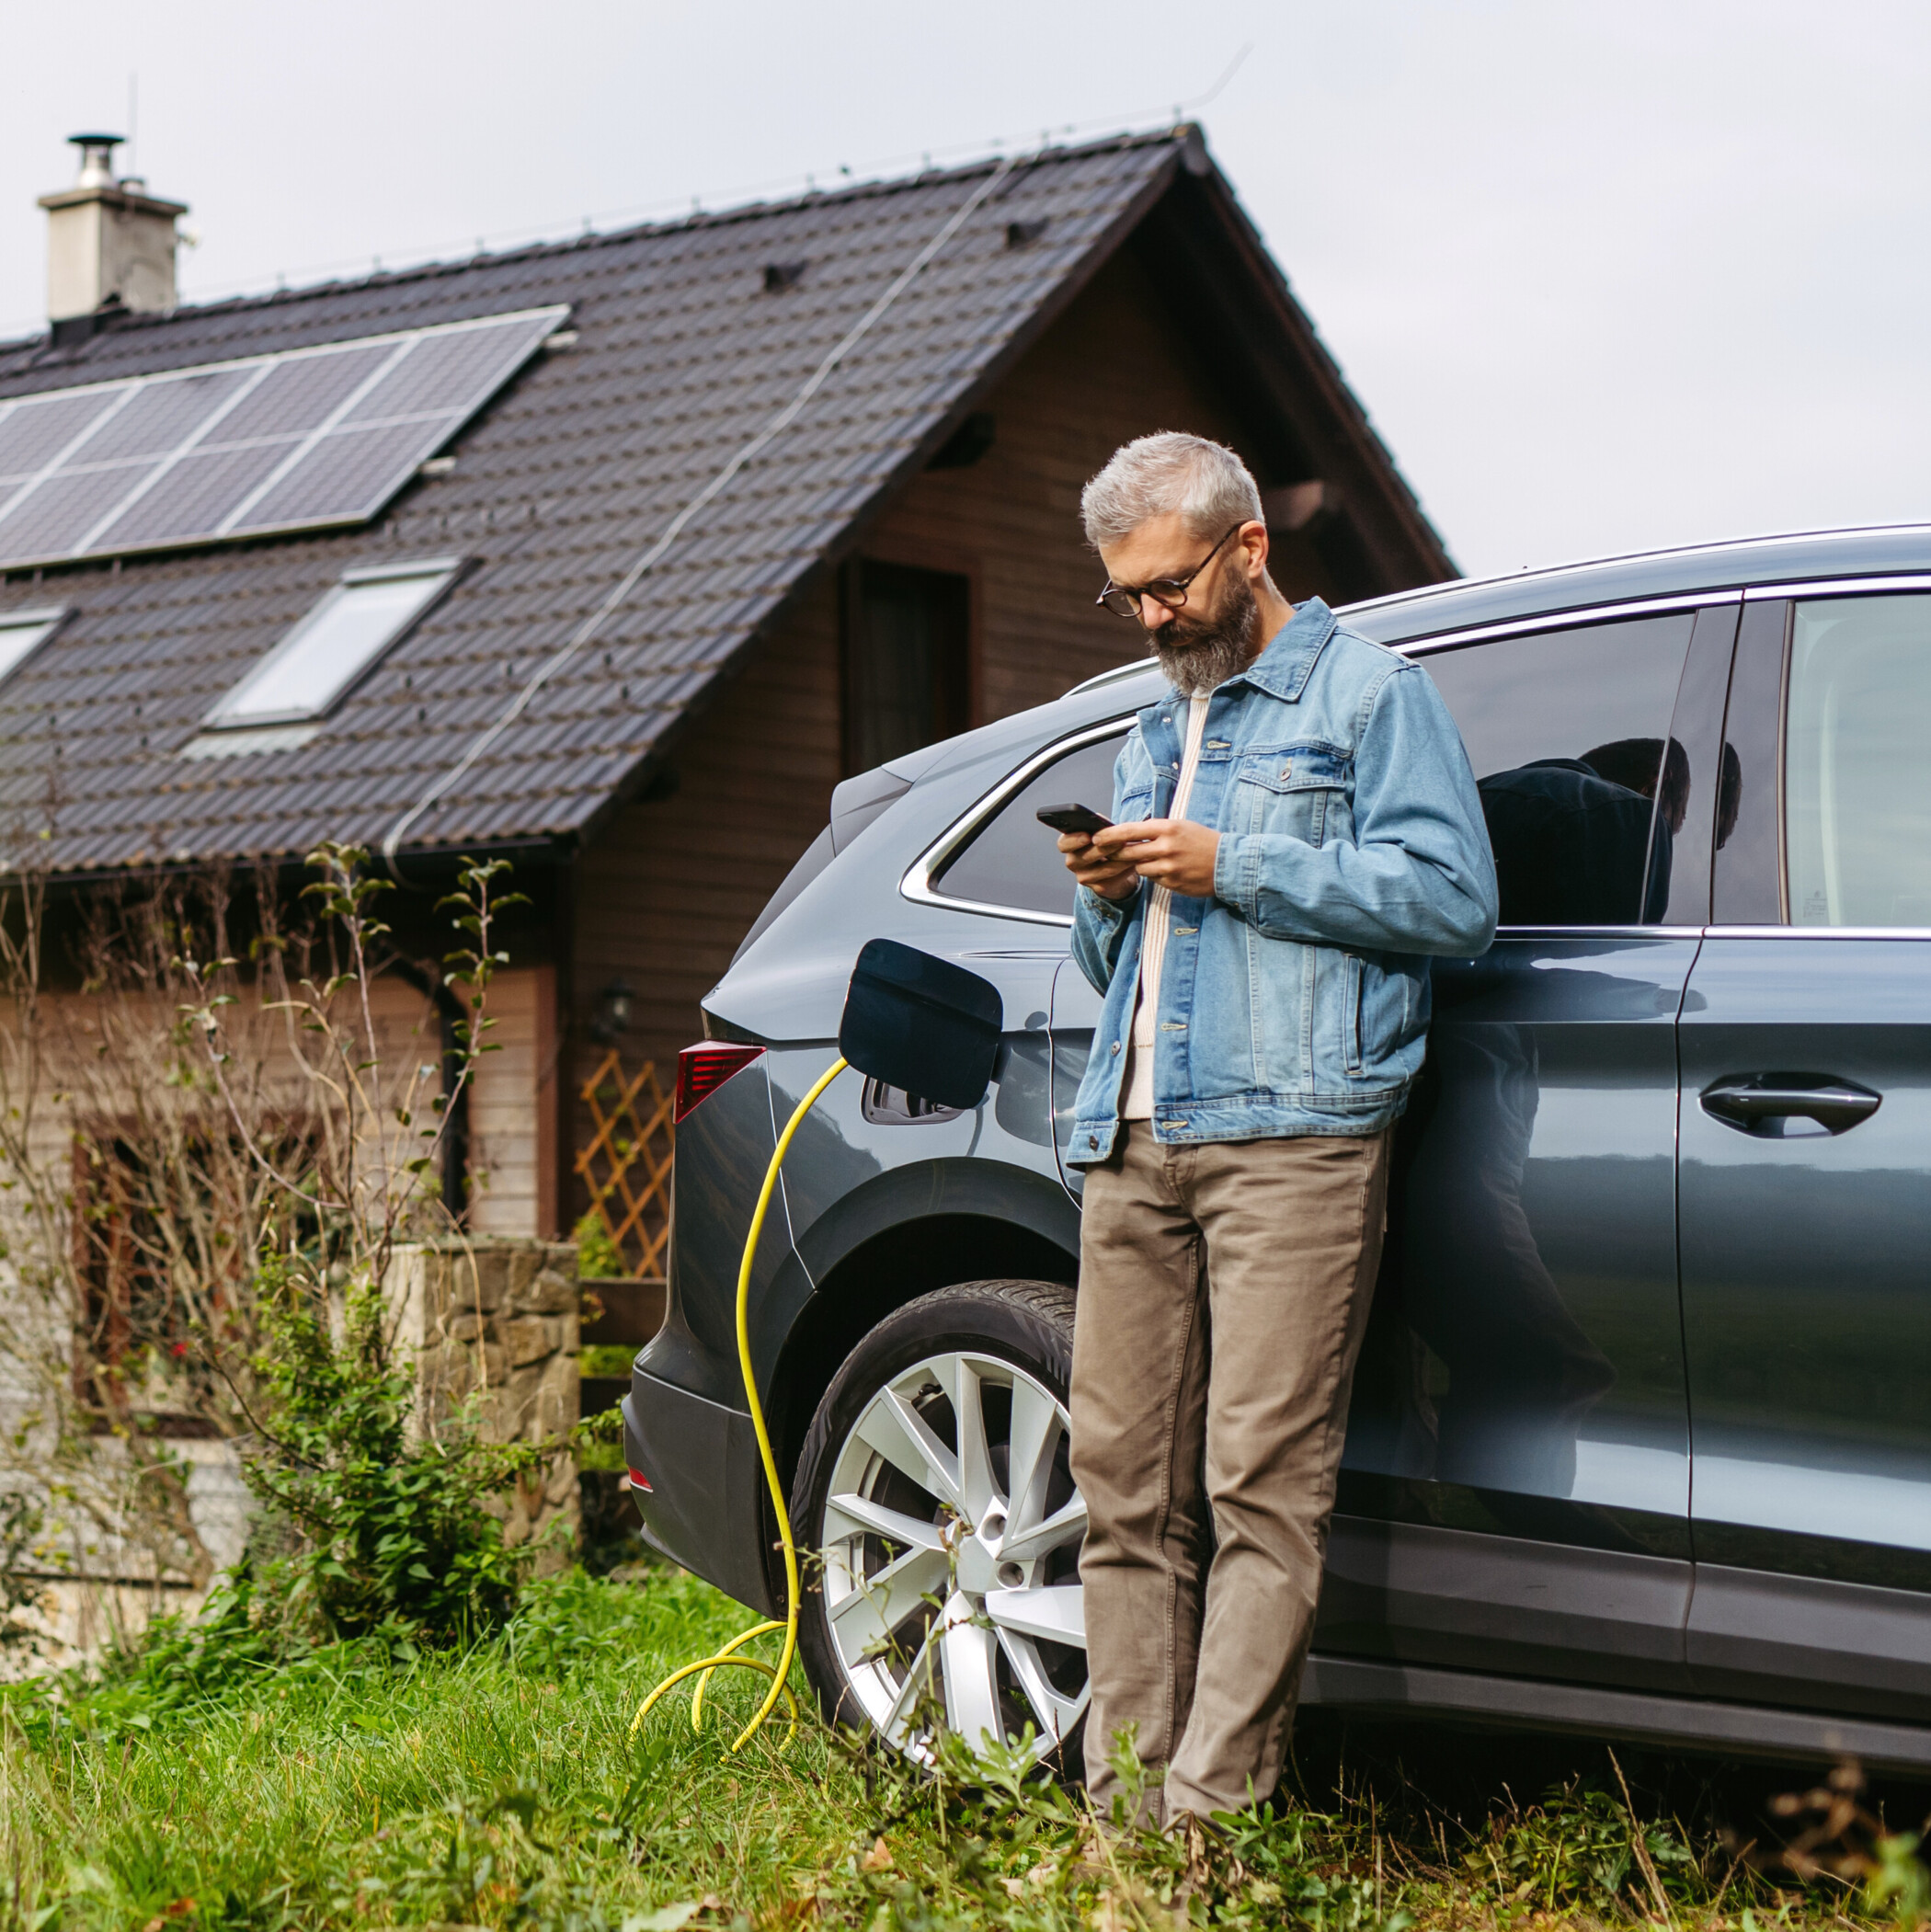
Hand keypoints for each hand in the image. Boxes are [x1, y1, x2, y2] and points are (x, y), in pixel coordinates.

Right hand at [1058, 830, 1139, 901]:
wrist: (1117, 867)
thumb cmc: (1107, 844)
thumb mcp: (1103, 832)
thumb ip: (1100, 826)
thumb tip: (1099, 819)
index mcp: (1069, 845)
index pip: (1063, 844)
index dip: (1073, 840)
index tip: (1087, 836)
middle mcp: (1073, 862)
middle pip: (1082, 857)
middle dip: (1103, 849)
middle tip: (1119, 841)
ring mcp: (1084, 877)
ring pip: (1102, 869)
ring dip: (1119, 858)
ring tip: (1132, 849)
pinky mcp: (1099, 888)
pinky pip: (1113, 878)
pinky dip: (1124, 868)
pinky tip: (1133, 861)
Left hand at [1095, 818, 1219, 897]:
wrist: (1229, 863)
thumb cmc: (1204, 841)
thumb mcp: (1181, 827)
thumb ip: (1157, 830)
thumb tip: (1130, 833)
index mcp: (1168, 828)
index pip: (1130, 830)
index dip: (1110, 835)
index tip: (1097, 837)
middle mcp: (1166, 847)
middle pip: (1128, 851)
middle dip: (1116, 853)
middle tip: (1107, 853)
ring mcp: (1168, 867)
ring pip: (1139, 867)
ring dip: (1140, 864)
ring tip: (1153, 859)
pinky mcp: (1172, 883)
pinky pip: (1153, 879)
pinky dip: (1155, 875)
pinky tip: (1168, 870)